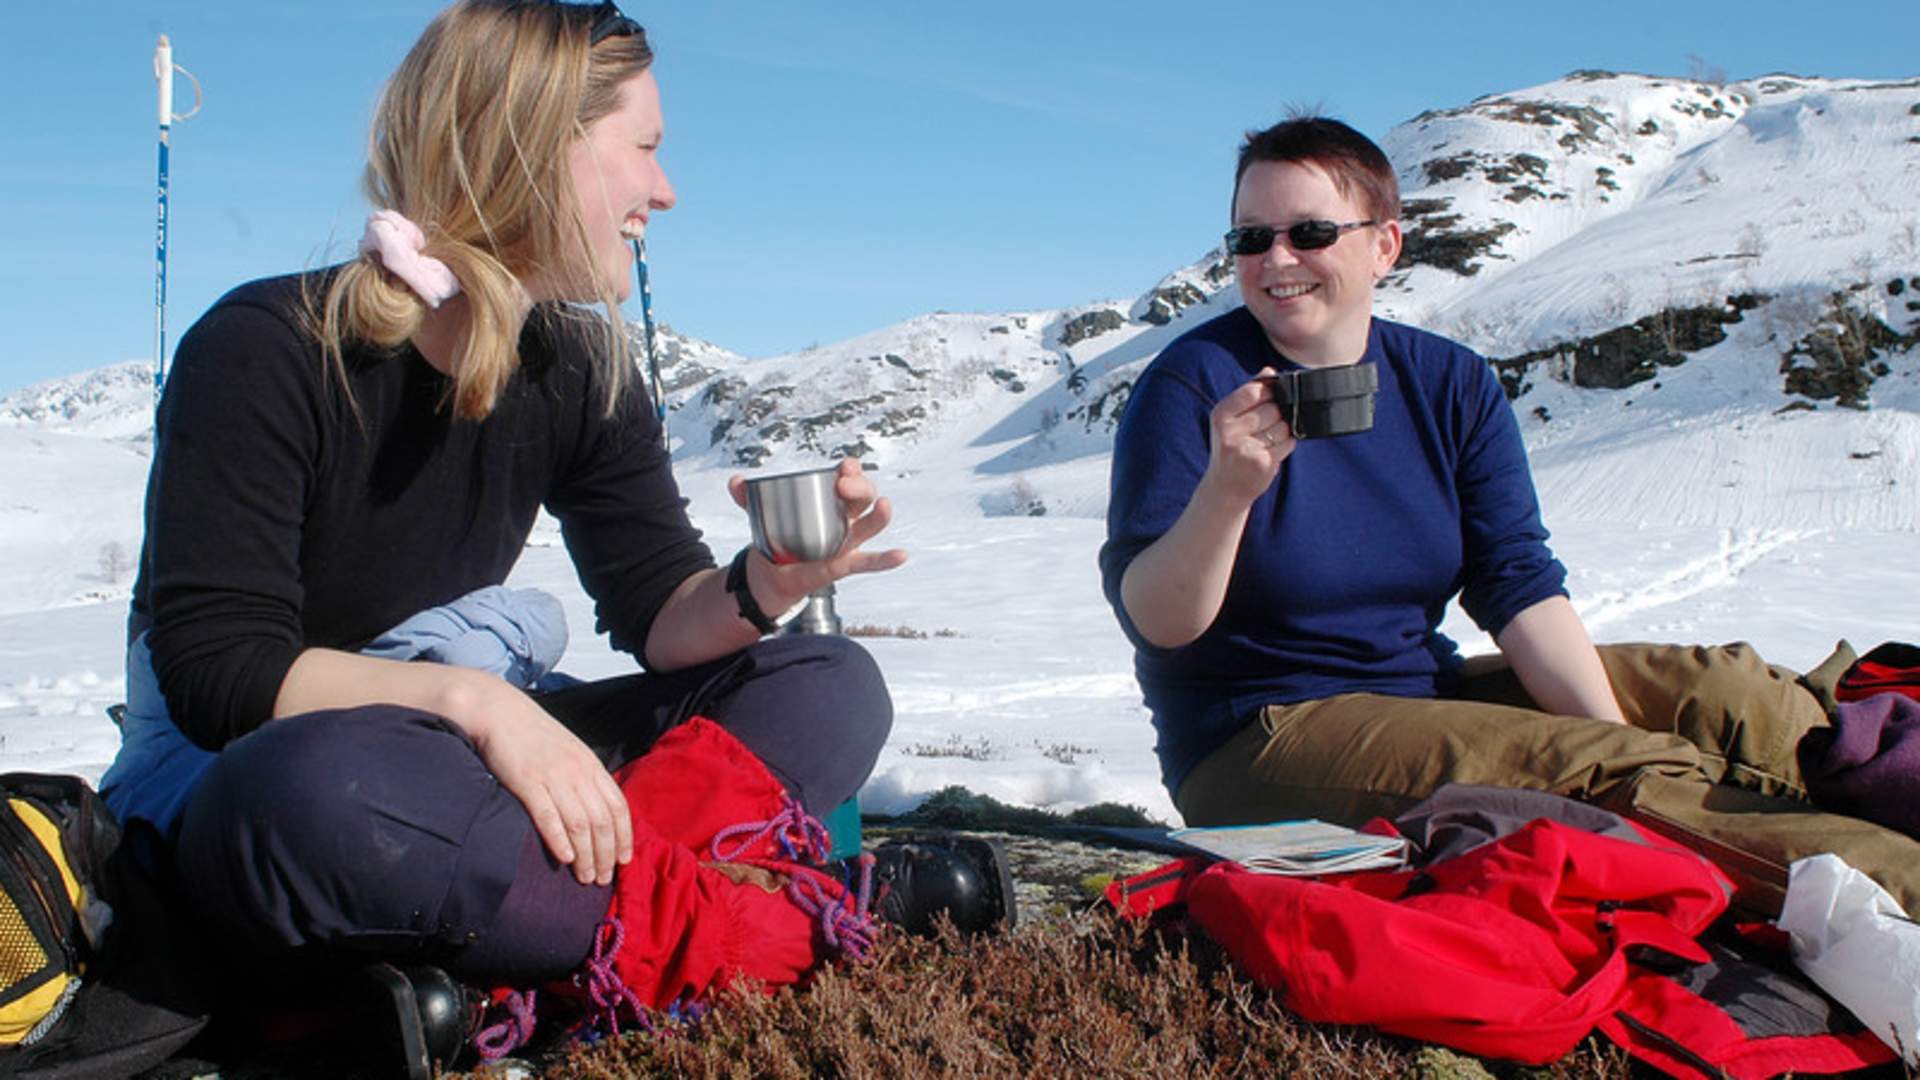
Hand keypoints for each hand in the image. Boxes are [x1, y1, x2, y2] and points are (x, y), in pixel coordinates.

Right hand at [443, 672, 632, 885]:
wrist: (499, 712)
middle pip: (602, 820)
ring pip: (579, 823)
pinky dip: (559, 839)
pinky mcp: (527, 781)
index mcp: (591, 765)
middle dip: (606, 854)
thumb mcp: (569, 752)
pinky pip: (548, 815)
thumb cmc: (533, 736)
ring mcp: (553, 776)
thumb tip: (597, 811)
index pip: (618, 806)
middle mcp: (577, 771)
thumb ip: (584, 778)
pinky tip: (564, 858)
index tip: (623, 860)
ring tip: (584, 878)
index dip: (624, 836)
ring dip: (586, 855)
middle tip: (602, 879)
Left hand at [726, 458, 907, 608]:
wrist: (773, 571)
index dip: (852, 470)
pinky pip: (870, 562)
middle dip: (860, 487)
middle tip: (845, 484)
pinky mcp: (845, 564)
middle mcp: (845, 517)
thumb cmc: (777, 535)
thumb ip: (747, 497)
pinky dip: (887, 560)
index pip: (849, 478)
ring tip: (884, 505)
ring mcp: (848, 540)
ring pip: (870, 525)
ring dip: (880, 516)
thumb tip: (736, 482)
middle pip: (863, 497)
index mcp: (830, 499)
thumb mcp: (760, 513)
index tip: (846, 465)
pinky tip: (901, 555)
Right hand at [1201, 369, 1294, 504]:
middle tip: (1265, 428)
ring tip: (1267, 442)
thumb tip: (1269, 371)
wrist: (1225, 488)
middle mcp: (1229, 431)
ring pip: (1283, 426)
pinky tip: (1272, 452)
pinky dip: (1286, 445)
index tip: (1270, 400)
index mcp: (1220, 415)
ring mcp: (1245, 448)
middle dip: (1276, 416)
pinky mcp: (1262, 462)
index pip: (1253, 391)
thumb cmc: (1231, 449)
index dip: (1268, 393)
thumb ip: (1248, 395)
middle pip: (1272, 409)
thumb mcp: (1231, 420)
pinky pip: (1288, 443)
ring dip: (1283, 432)